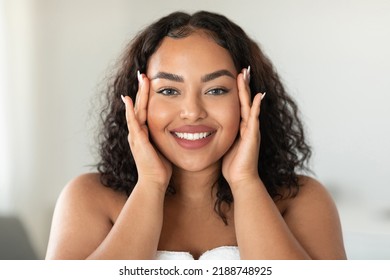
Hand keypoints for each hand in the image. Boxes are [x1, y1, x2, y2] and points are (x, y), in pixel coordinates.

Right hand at [122, 72, 171, 188]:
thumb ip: (167, 137)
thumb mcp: (164, 147)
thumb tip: (179, 130)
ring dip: (138, 94)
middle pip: (139, 105)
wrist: (154, 183)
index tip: (151, 80)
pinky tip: (129, 100)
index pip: (145, 109)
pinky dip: (130, 111)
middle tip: (143, 73)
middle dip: (141, 89)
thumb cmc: (161, 168)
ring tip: (140, 79)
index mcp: (144, 132)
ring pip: (136, 110)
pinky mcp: (138, 141)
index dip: (147, 95)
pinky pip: (133, 123)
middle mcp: (137, 131)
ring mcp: (136, 136)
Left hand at [222, 68, 264, 186]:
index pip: (237, 103)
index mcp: (239, 126)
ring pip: (249, 105)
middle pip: (244, 100)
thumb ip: (219, 133)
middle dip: (243, 84)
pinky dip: (257, 107)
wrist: (240, 179)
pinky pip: (254, 119)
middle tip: (242, 68)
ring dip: (247, 90)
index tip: (232, 75)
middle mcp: (247, 125)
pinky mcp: (253, 136)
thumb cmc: (231, 164)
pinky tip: (258, 96)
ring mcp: (251, 130)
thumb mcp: (223, 144)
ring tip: (245, 75)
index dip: (235, 90)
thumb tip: (206, 126)